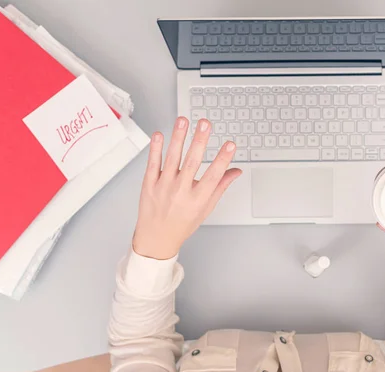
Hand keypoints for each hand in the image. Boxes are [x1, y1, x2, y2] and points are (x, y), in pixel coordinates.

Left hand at [132, 117, 241, 258]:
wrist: (156, 238)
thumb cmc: (182, 223)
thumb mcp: (205, 208)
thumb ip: (220, 187)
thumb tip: (235, 172)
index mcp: (197, 199)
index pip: (213, 176)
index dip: (223, 159)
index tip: (230, 145)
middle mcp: (180, 192)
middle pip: (192, 162)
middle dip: (200, 141)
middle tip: (205, 124)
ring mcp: (163, 187)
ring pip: (172, 158)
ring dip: (178, 137)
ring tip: (183, 121)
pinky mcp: (149, 184)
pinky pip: (152, 163)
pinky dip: (155, 148)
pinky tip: (159, 135)